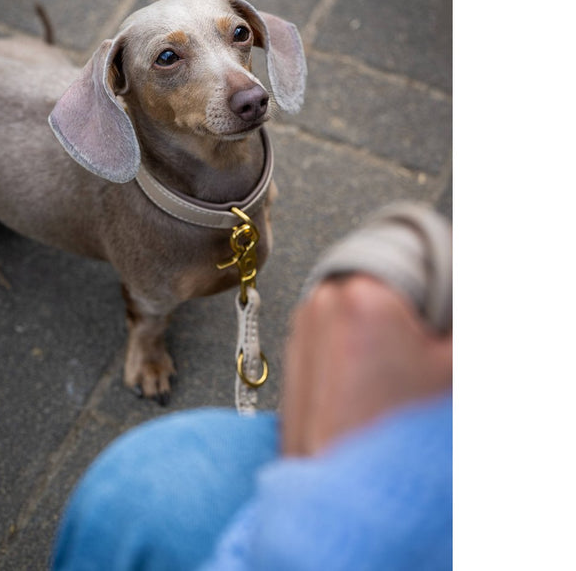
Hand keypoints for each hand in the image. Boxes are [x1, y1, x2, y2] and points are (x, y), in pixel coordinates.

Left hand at [281, 274, 451, 456]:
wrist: (342, 491)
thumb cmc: (390, 436)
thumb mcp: (453, 370)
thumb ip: (462, 321)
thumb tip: (459, 301)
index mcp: (363, 294)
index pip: (413, 263)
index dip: (434, 296)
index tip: (438, 322)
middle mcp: (323, 300)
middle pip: (383, 286)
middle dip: (404, 314)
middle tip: (417, 355)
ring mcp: (303, 325)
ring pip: (358, 309)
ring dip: (377, 332)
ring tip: (390, 376)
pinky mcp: (293, 351)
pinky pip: (334, 333)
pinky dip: (354, 349)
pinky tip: (370, 385)